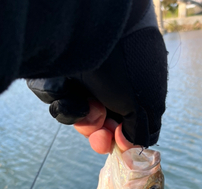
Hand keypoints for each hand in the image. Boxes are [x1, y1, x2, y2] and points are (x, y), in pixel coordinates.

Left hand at [27, 0, 166, 153]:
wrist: (96, 28)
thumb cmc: (129, 65)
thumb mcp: (147, 104)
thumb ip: (142, 132)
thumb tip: (130, 147)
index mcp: (131, 92)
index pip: (123, 124)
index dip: (119, 138)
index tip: (117, 144)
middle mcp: (106, 86)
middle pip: (96, 124)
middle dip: (98, 134)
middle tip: (100, 136)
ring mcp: (81, 80)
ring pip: (75, 114)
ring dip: (83, 118)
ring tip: (91, 105)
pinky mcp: (57, 75)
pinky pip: (54, 98)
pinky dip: (63, 101)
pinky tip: (73, 92)